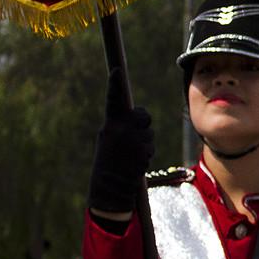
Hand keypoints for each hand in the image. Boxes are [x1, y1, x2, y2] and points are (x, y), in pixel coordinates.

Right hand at [90, 75, 155, 217]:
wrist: (109, 188)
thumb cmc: (109, 165)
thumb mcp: (109, 142)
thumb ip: (121, 128)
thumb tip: (139, 117)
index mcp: (109, 126)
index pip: (113, 101)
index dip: (115, 85)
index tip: (116, 70)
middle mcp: (119, 130)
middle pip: (143, 116)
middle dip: (143, 124)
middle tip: (134, 138)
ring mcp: (131, 141)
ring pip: (148, 133)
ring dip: (145, 143)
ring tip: (132, 156)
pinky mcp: (141, 152)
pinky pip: (149, 147)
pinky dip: (146, 154)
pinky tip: (136, 163)